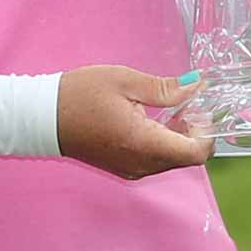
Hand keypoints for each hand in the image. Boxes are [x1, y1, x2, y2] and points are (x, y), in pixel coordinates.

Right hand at [56, 66, 212, 179]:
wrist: (43, 117)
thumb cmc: (81, 94)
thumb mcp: (126, 81)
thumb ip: (165, 89)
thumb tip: (197, 86)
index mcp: (144, 144)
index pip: (196, 153)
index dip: (207, 132)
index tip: (201, 107)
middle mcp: (141, 164)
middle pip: (186, 157)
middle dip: (195, 131)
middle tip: (187, 101)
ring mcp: (131, 169)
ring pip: (171, 159)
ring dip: (179, 136)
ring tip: (169, 105)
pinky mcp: (123, 168)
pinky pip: (155, 160)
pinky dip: (163, 142)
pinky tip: (153, 118)